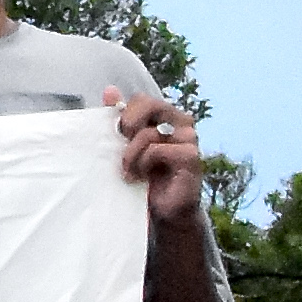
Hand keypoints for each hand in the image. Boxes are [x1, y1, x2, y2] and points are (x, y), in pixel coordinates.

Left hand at [112, 91, 203, 232]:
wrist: (161, 210)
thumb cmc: (145, 176)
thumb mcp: (127, 145)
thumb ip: (121, 118)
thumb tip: (110, 91)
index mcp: (167, 115)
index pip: (141, 100)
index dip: (124, 116)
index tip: (118, 137)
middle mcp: (182, 122)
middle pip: (148, 105)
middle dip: (128, 127)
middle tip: (122, 149)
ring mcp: (189, 138)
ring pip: (148, 133)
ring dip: (132, 154)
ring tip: (130, 172)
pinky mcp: (191, 156)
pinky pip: (157, 150)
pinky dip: (144, 163)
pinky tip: (142, 177)